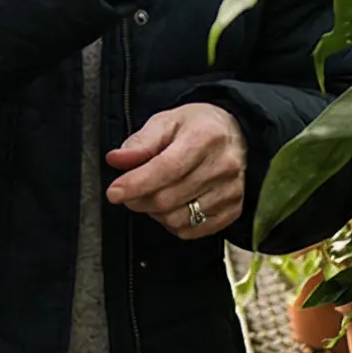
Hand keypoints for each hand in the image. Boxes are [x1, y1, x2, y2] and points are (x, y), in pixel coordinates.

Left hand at [106, 104, 247, 236]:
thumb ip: (140, 142)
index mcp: (204, 138)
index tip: (114, 192)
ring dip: (154, 213)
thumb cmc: (198, 126)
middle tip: (127, 192)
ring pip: (179, 218)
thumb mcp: (166, 121)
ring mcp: (230, 192)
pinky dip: (174, 223)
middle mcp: (222, 167)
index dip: (136, 184)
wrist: (237, 135)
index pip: (166, 169)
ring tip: (150, 196)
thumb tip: (116, 160)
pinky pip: (194, 230)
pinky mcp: (233, 210)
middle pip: (169, 197)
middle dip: (139, 199)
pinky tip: (170, 206)